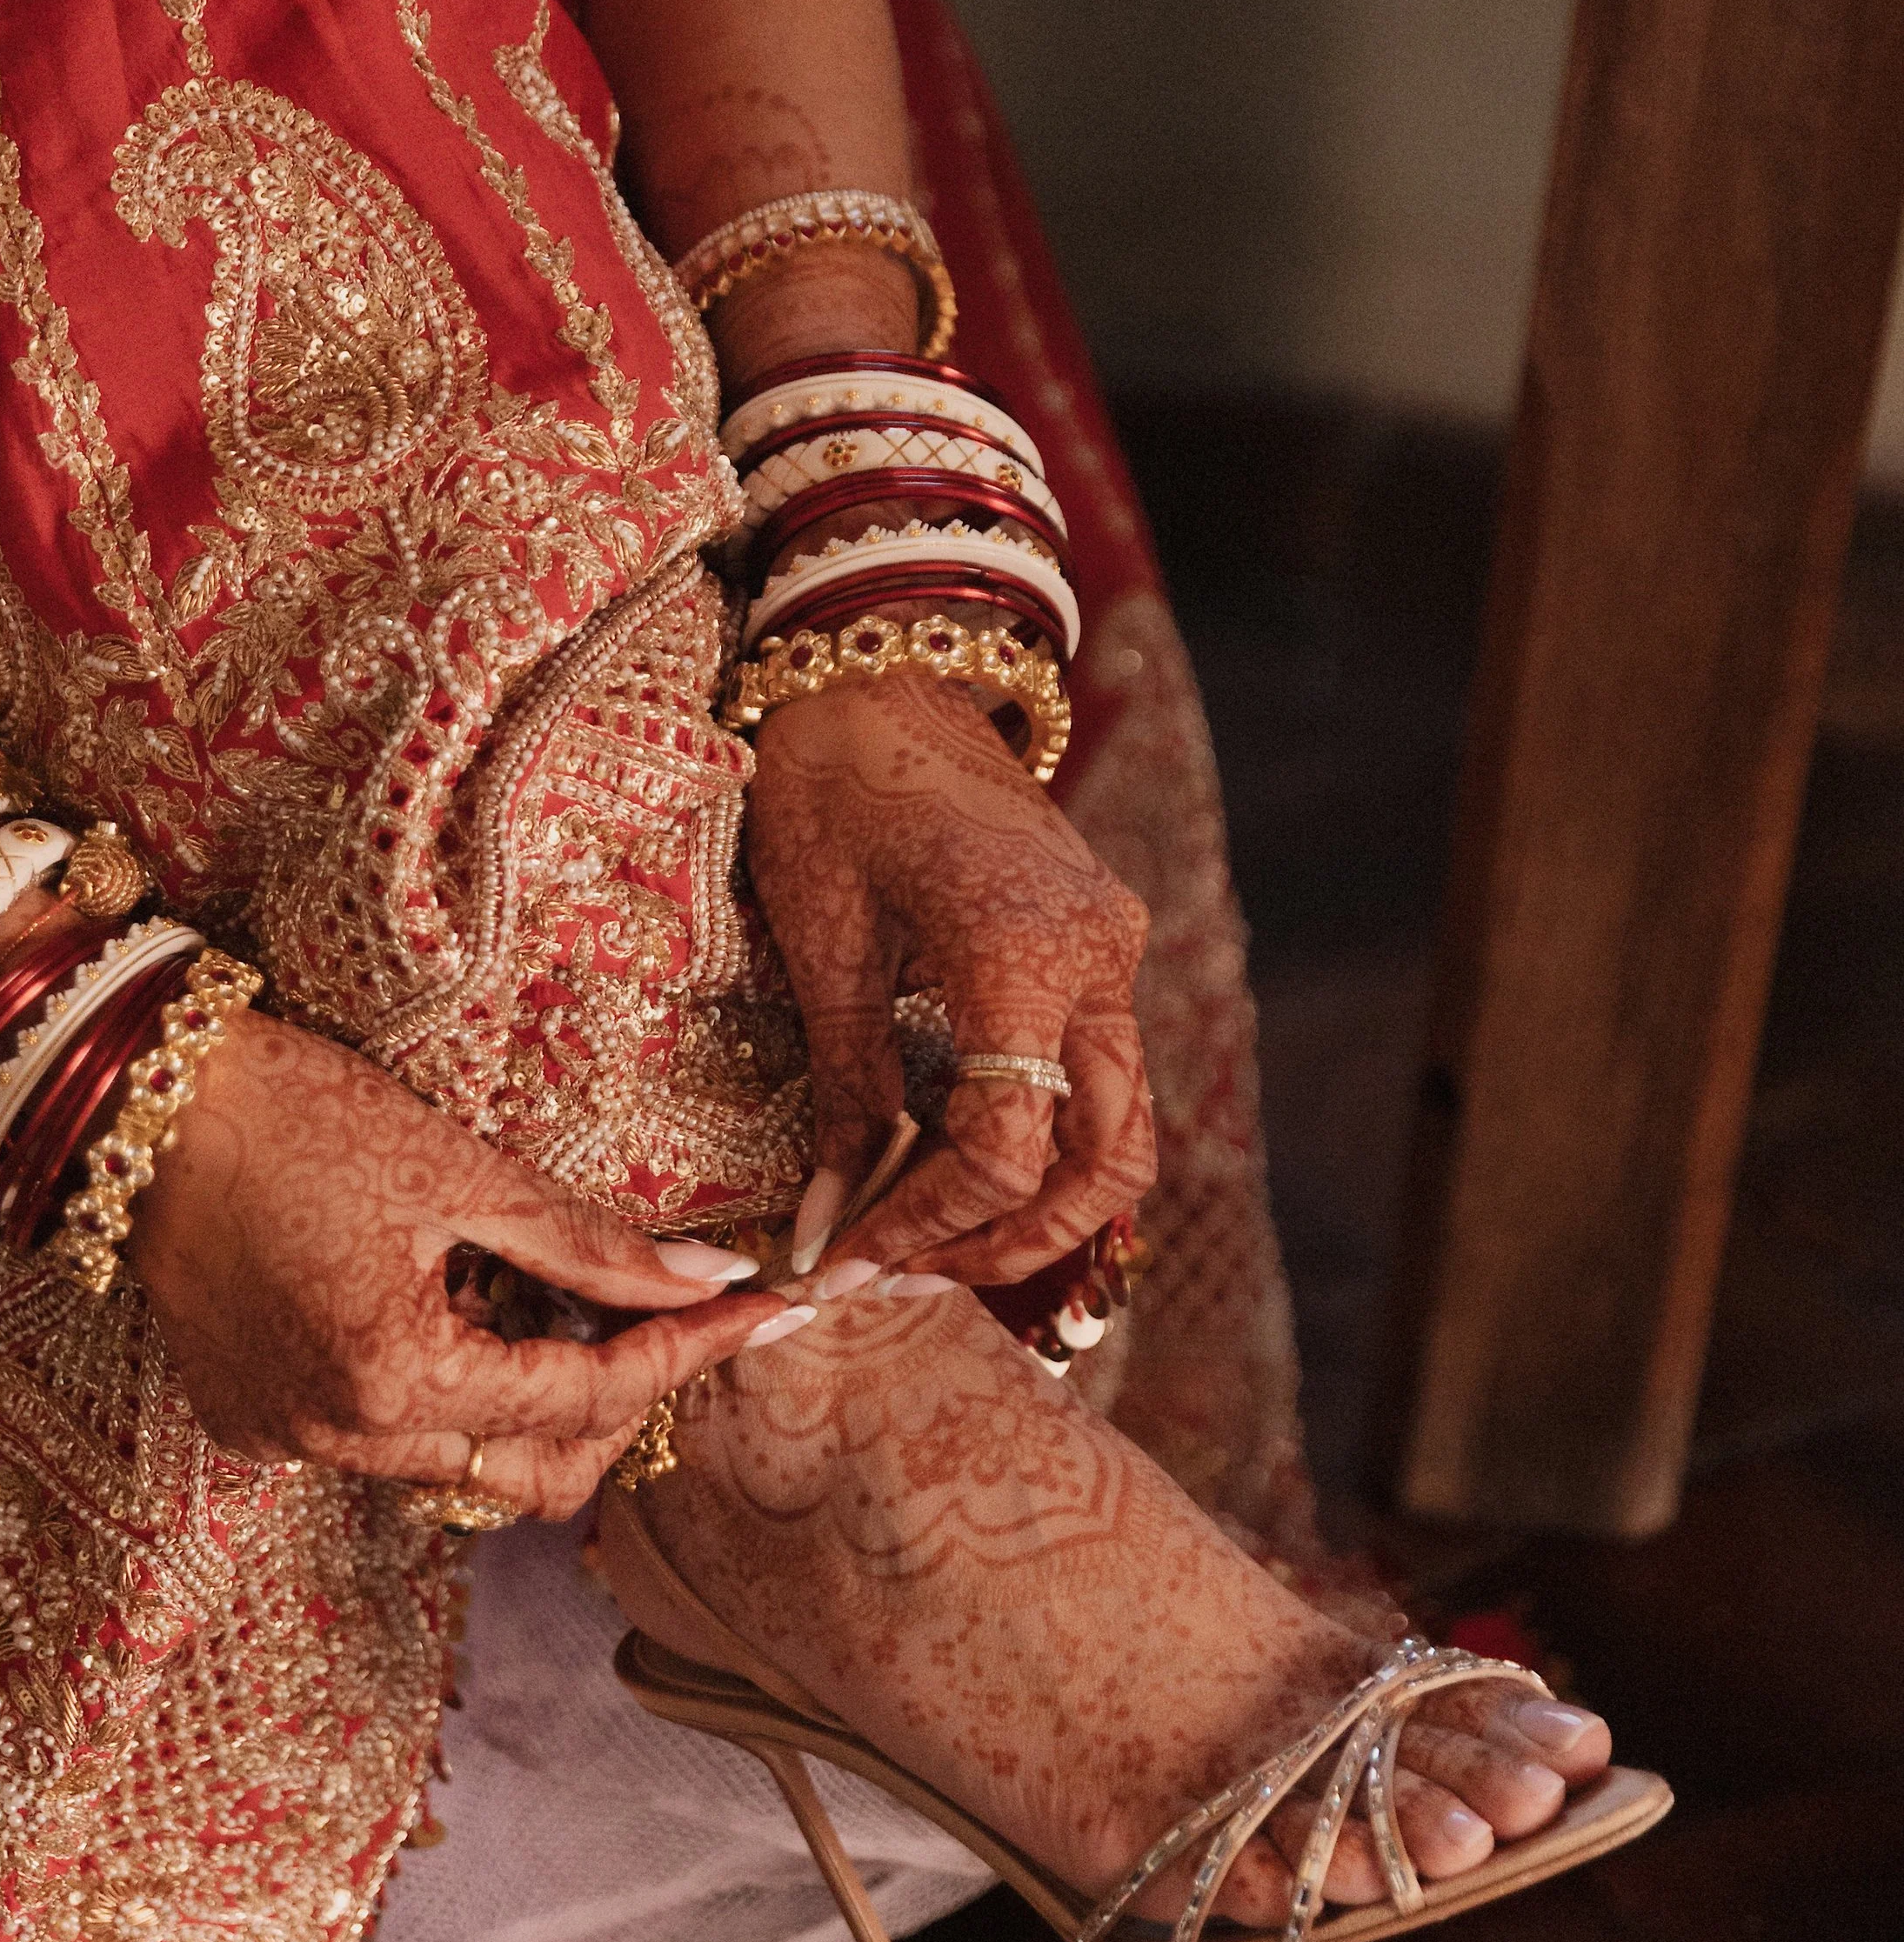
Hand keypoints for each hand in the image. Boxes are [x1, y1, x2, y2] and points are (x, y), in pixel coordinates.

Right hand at [126, 1012, 779, 1518]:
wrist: (132, 1101)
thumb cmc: (289, 1114)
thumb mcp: (457, 1168)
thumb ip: (586, 1243)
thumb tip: (708, 1278)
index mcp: (395, 1380)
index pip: (590, 1397)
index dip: (689, 1351)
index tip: (764, 1312)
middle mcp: (339, 1439)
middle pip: (536, 1471)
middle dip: (621, 1402)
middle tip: (672, 1316)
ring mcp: (287, 1439)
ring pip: (462, 1461)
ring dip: (532, 1396)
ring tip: (567, 1299)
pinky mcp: (253, 1417)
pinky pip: (385, 1436)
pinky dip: (447, 1387)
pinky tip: (458, 1305)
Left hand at [741, 670, 1156, 1282]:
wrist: (878, 668)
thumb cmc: (831, 786)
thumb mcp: (823, 943)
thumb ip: (846, 1090)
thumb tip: (827, 1225)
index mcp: (1025, 951)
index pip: (1007, 1147)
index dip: (927, 1223)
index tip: (845, 1259)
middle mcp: (1098, 958)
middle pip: (1105, 1160)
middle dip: (1009, 1239)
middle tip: (904, 1274)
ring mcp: (1111, 949)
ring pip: (1117, 1125)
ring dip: (1036, 1202)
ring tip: (931, 1237)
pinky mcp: (1097, 943)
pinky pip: (1093, 1071)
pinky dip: (1038, 1137)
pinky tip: (952, 1162)